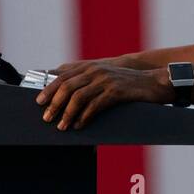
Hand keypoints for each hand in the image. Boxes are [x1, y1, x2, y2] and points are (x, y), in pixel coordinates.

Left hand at [35, 60, 168, 130]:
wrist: (154, 82)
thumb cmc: (128, 84)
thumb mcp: (106, 78)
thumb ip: (88, 82)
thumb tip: (67, 95)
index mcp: (90, 67)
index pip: (62, 76)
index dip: (49, 88)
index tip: (38, 101)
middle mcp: (95, 71)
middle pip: (67, 86)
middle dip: (54, 103)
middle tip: (46, 118)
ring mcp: (105, 80)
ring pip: (78, 96)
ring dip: (67, 113)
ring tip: (62, 126)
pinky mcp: (116, 91)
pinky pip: (95, 105)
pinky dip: (84, 117)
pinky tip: (80, 126)